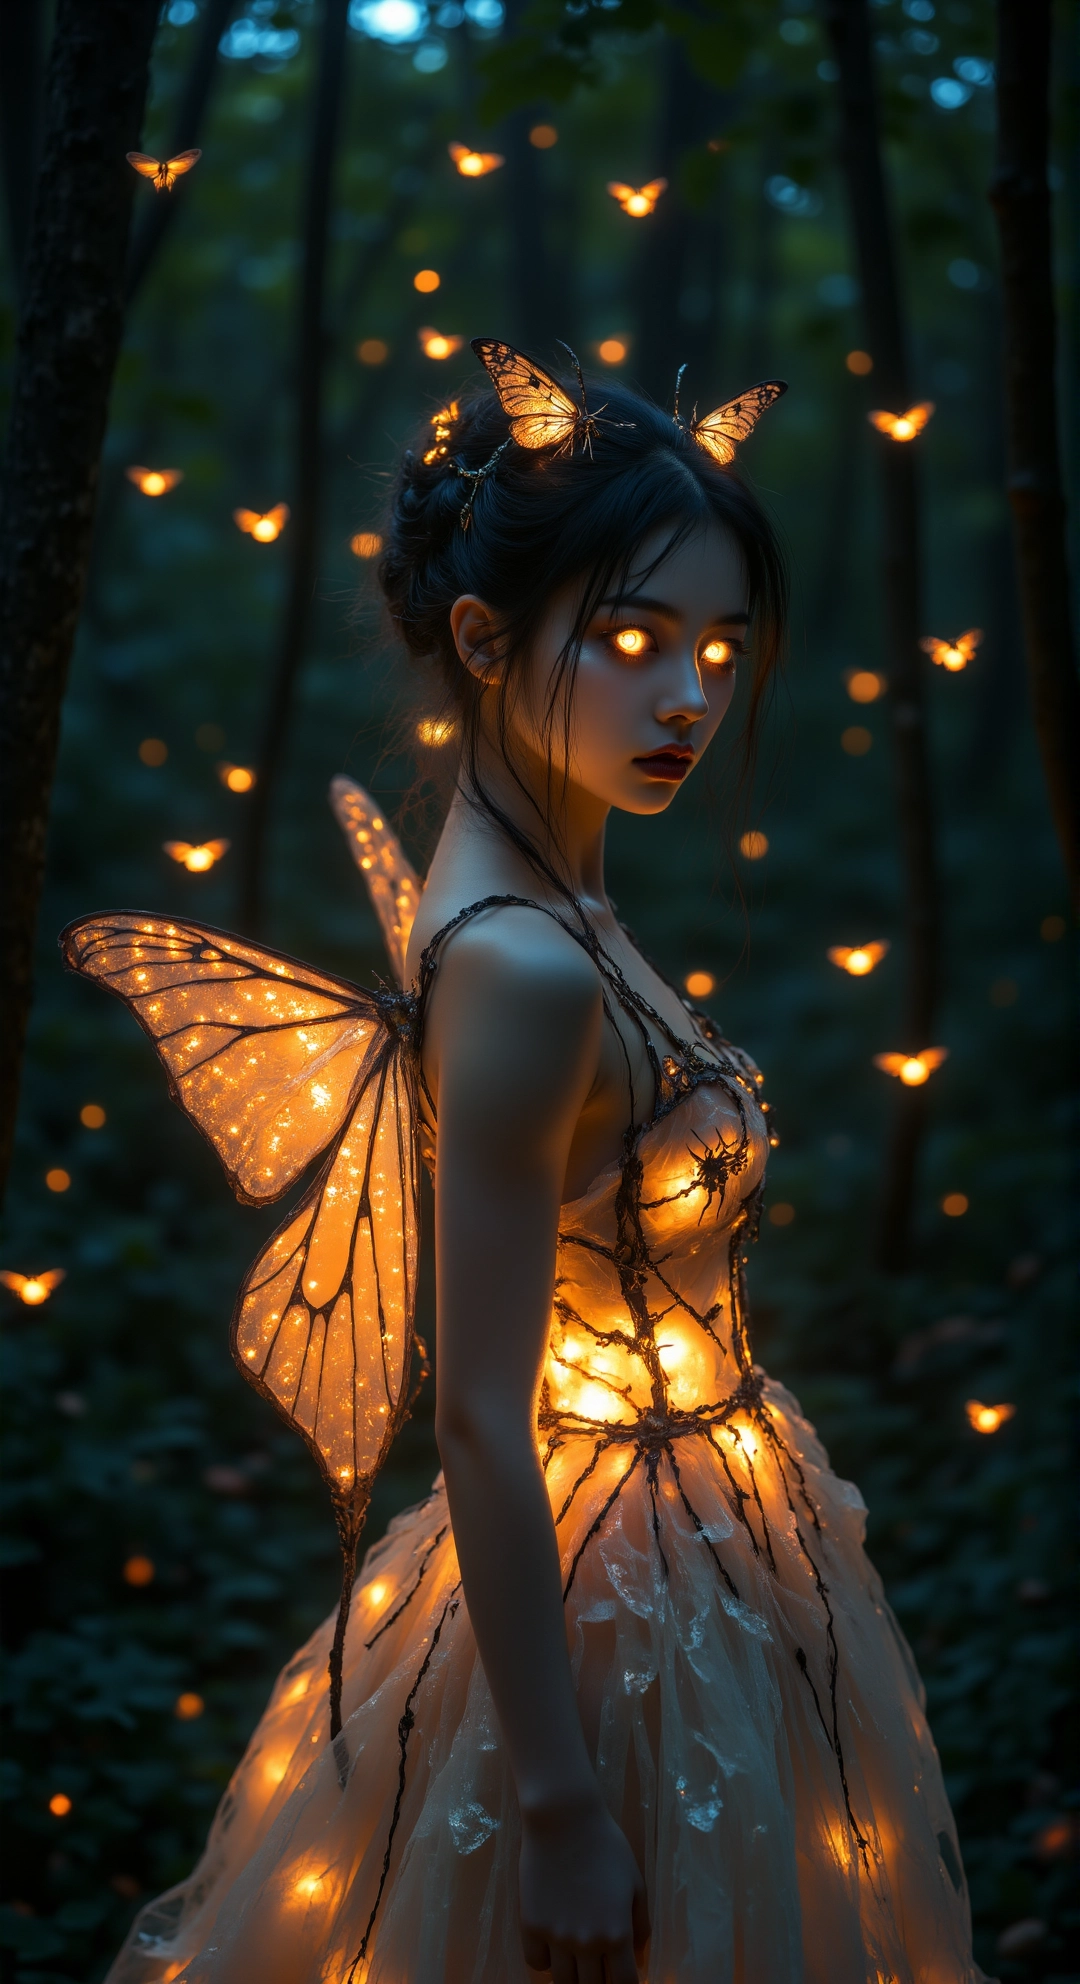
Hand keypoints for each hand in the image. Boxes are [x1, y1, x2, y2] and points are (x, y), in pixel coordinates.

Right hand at [519, 1792, 649, 1982]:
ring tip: (576, 1961)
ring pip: (563, 1982)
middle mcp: (586, 1942)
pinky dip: (546, 1961)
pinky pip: (536, 1963)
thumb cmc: (606, 1846)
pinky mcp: (531, 1925)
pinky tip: (553, 1945)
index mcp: (617, 1933)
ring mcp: (556, 1936)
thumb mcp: (635, 1883)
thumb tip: (637, 1957)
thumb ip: (640, 1925)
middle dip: (599, 1982)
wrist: (564, 1819)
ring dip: (572, 1976)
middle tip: (598, 1967)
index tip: (620, 1977)